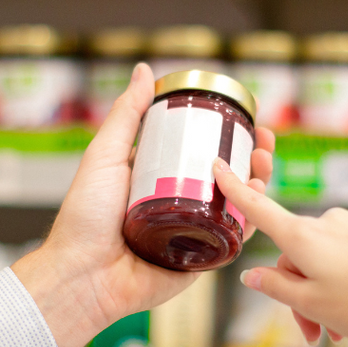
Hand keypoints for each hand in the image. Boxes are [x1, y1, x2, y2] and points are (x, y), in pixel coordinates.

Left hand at [13, 64, 274, 346]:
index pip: (200, 148)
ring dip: (258, 182)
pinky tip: (260, 200)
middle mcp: (177, 202)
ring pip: (236, 203)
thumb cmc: (84, 217)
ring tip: (265, 165)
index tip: (248, 116)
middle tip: (265, 141)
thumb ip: (126, 115)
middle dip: (252, 155)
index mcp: (156, 177)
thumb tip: (145, 71)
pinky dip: (252, 220)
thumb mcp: (105, 155)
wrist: (82, 275)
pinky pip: (231, 238)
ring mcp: (191, 230)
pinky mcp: (200, 259)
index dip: (228, 133)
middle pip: (226, 174)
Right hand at [212, 157, 347, 344]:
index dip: (235, 188)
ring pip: (334, 250)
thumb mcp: (313, 305)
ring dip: (334, 281)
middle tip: (317, 331)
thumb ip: (276, 287)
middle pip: (301, 250)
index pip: (260, 209)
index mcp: (304, 238)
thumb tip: (251, 275)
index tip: (217, 165)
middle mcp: (331, 220)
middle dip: (303, 288)